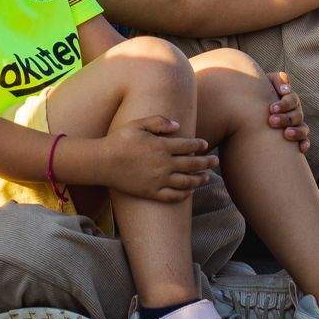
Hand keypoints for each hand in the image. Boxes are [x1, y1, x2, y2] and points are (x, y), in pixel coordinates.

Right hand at [76, 116, 215, 201]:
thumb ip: (159, 122)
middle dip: (207, 163)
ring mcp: (158, 180)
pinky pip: (172, 196)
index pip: (188, 145)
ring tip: (207, 178)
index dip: (199, 145)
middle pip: (192, 164)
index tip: (205, 145)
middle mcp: (163, 164)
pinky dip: (184, 195)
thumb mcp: (137, 124)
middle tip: (215, 162)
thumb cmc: (119, 140)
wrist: (102, 163)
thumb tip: (179, 126)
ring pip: (186, 182)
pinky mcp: (151, 193)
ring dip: (199, 180)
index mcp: (162, 146)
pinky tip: (189, 192)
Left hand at [263, 71, 310, 151]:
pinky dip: (305, 144)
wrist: (250, 112)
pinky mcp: (296, 139)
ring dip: (297, 132)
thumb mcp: (265, 83)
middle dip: (285, 118)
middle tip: (271, 121)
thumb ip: (276, 79)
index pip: (292, 100)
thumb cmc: (257, 95)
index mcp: (289, 99)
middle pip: (297, 115)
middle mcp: (295, 112)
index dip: (284, 104)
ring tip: (286, 134)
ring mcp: (297, 126)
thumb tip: (285, 87)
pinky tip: (301, 149)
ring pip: (303, 129)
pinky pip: (304, 142)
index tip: (272, 108)